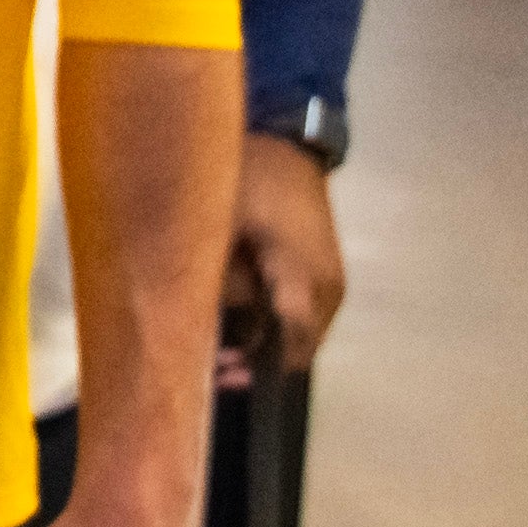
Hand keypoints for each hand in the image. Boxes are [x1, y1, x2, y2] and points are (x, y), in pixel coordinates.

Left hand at [219, 135, 344, 385]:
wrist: (293, 147)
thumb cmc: (252, 178)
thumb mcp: (221, 219)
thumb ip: (216, 274)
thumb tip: (197, 320)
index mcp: (303, 273)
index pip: (290, 340)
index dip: (254, 366)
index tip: (217, 379)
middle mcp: (327, 287)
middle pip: (296, 345)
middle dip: (254, 361)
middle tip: (210, 370)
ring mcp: (330, 283)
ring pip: (299, 333)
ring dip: (262, 345)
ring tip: (218, 354)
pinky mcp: (325, 277)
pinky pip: (300, 315)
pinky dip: (272, 325)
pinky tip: (238, 325)